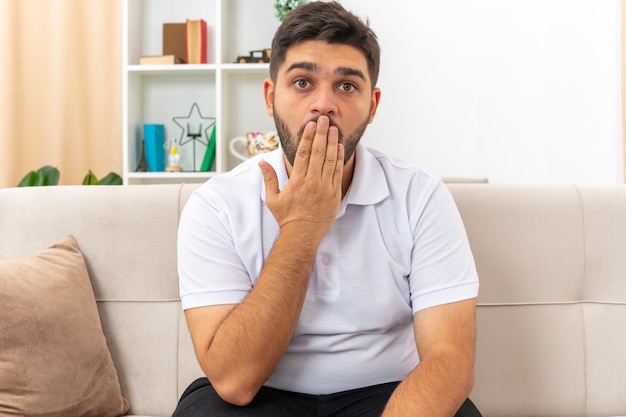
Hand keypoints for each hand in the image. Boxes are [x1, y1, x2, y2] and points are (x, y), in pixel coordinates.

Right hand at [259, 116, 343, 241]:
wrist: (302, 235)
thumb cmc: (287, 218)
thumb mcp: (272, 198)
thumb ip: (269, 179)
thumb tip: (261, 164)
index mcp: (297, 181)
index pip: (303, 153)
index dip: (308, 137)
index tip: (311, 125)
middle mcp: (311, 182)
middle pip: (318, 152)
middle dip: (321, 134)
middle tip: (324, 120)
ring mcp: (324, 187)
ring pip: (330, 160)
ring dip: (332, 142)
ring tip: (333, 129)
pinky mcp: (334, 193)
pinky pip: (337, 172)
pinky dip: (339, 158)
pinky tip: (339, 147)